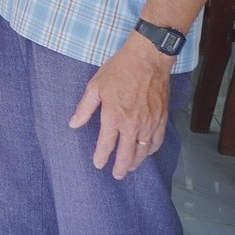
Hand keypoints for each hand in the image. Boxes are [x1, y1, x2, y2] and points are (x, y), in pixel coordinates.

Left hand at [70, 34, 172, 178]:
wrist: (148, 60)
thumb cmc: (119, 70)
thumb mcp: (95, 86)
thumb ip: (84, 108)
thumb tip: (73, 124)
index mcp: (114, 116)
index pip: (107, 144)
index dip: (102, 157)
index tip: (98, 164)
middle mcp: (133, 124)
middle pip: (127, 154)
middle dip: (121, 167)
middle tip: (117, 175)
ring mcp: (150, 123)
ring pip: (144, 151)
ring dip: (136, 162)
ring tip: (130, 167)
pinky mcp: (162, 119)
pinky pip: (157, 141)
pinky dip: (151, 151)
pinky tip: (146, 152)